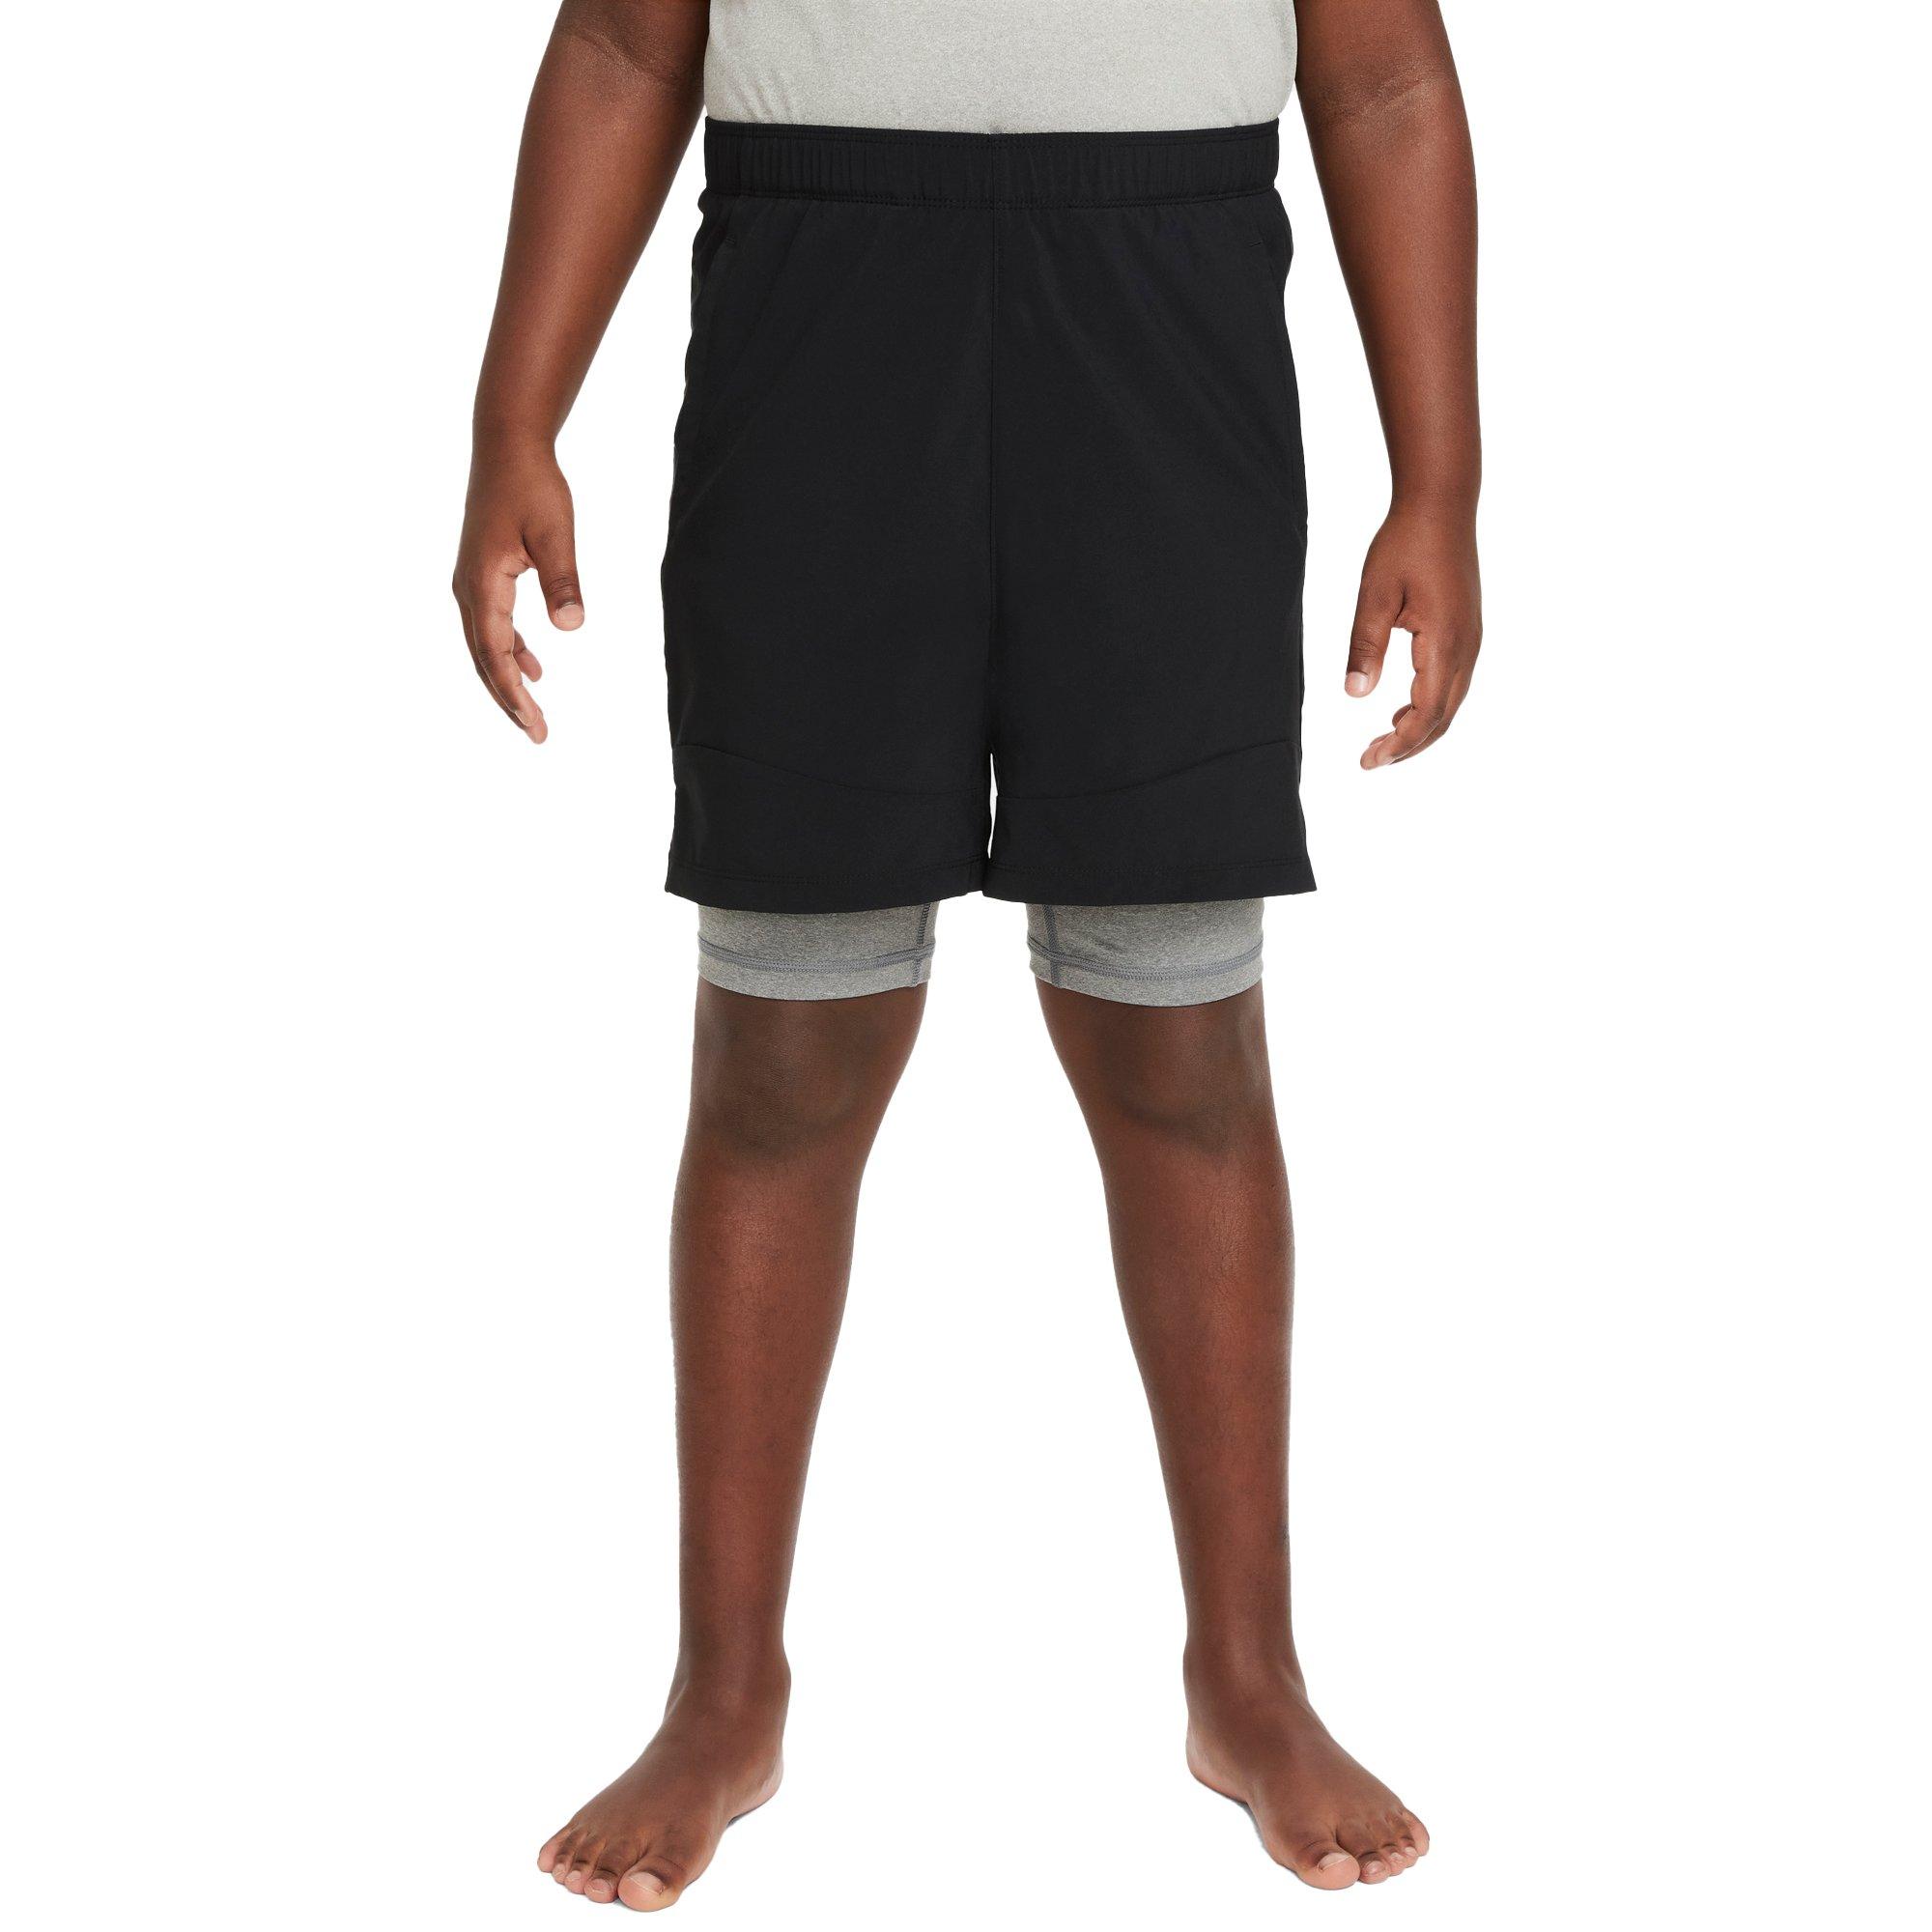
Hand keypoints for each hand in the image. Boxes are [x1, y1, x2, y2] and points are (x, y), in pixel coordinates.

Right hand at [452, 433, 584, 742]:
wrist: (507, 447)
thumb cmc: (532, 486)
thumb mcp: (556, 533)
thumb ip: (563, 580)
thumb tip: (571, 626)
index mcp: (484, 583)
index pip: (496, 653)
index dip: (513, 693)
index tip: (534, 725)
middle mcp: (469, 588)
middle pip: (485, 659)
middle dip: (510, 699)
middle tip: (538, 735)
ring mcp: (472, 582)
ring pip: (486, 645)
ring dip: (508, 678)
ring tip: (533, 714)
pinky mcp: (482, 575)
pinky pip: (492, 626)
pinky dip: (510, 650)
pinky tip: (533, 666)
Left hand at [1345, 506, 1481, 767]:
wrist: (1441, 505)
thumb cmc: (1405, 544)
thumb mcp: (1374, 595)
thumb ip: (1365, 646)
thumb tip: (1354, 694)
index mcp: (1444, 643)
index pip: (1424, 714)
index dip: (1397, 744)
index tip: (1367, 761)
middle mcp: (1466, 647)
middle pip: (1442, 718)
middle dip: (1408, 746)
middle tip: (1370, 760)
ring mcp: (1471, 640)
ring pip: (1451, 703)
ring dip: (1420, 729)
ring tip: (1383, 741)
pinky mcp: (1467, 631)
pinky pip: (1453, 683)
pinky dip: (1430, 706)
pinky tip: (1403, 709)